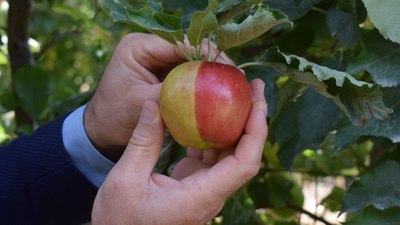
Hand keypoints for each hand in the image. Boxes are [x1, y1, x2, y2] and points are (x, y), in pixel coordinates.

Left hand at [84, 33, 232, 160]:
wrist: (101, 131)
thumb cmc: (115, 118)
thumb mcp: (145, 105)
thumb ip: (175, 94)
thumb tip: (209, 90)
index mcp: (138, 46)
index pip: (180, 43)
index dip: (208, 54)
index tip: (229, 68)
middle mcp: (148, 47)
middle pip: (188, 49)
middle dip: (212, 63)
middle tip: (236, 77)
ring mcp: (155, 59)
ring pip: (189, 60)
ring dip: (208, 73)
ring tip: (231, 84)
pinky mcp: (160, 72)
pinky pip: (184, 74)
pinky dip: (199, 83)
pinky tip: (217, 92)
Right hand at [91, 79, 267, 224]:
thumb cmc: (120, 220)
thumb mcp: (126, 179)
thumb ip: (143, 141)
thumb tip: (153, 104)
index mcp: (201, 196)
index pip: (244, 163)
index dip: (256, 130)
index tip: (257, 100)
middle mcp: (211, 194)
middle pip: (244, 155)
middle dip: (252, 119)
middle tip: (252, 86)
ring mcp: (205, 190)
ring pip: (231, 155)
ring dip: (235, 125)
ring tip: (235, 95)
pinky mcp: (196, 186)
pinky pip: (213, 158)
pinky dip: (213, 135)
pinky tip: (207, 116)